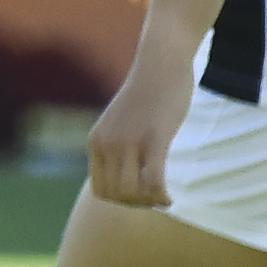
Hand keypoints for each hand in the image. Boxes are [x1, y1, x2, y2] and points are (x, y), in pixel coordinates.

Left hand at [85, 51, 194, 211]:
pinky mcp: (154, 138)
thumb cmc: (146, 94)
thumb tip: (122, 172)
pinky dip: (161, 196)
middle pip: (116, 195)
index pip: (100, 189)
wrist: (160, 62)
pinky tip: (170, 198)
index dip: (119, 200)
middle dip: (136, 204)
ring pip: (133, 193)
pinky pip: (154, 181)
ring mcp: (129, 141)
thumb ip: (115, 145)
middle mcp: (107, 143)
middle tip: (155, 199)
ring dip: (149, 202)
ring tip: (163, 197)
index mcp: (96, 141)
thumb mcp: (120, 122)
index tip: (139, 197)